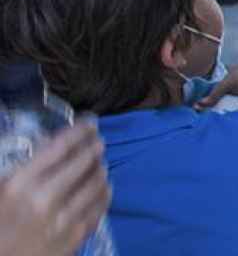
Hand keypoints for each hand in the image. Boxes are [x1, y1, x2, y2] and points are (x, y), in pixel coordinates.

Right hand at [0, 123, 112, 255]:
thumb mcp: (0, 190)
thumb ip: (23, 170)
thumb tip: (50, 145)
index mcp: (19, 184)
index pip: (59, 147)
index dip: (79, 131)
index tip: (89, 124)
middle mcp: (44, 198)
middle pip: (84, 161)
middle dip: (94, 147)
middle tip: (97, 142)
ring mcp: (63, 219)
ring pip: (97, 182)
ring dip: (100, 168)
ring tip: (99, 164)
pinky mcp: (75, 237)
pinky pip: (100, 207)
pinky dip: (104, 193)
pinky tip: (102, 188)